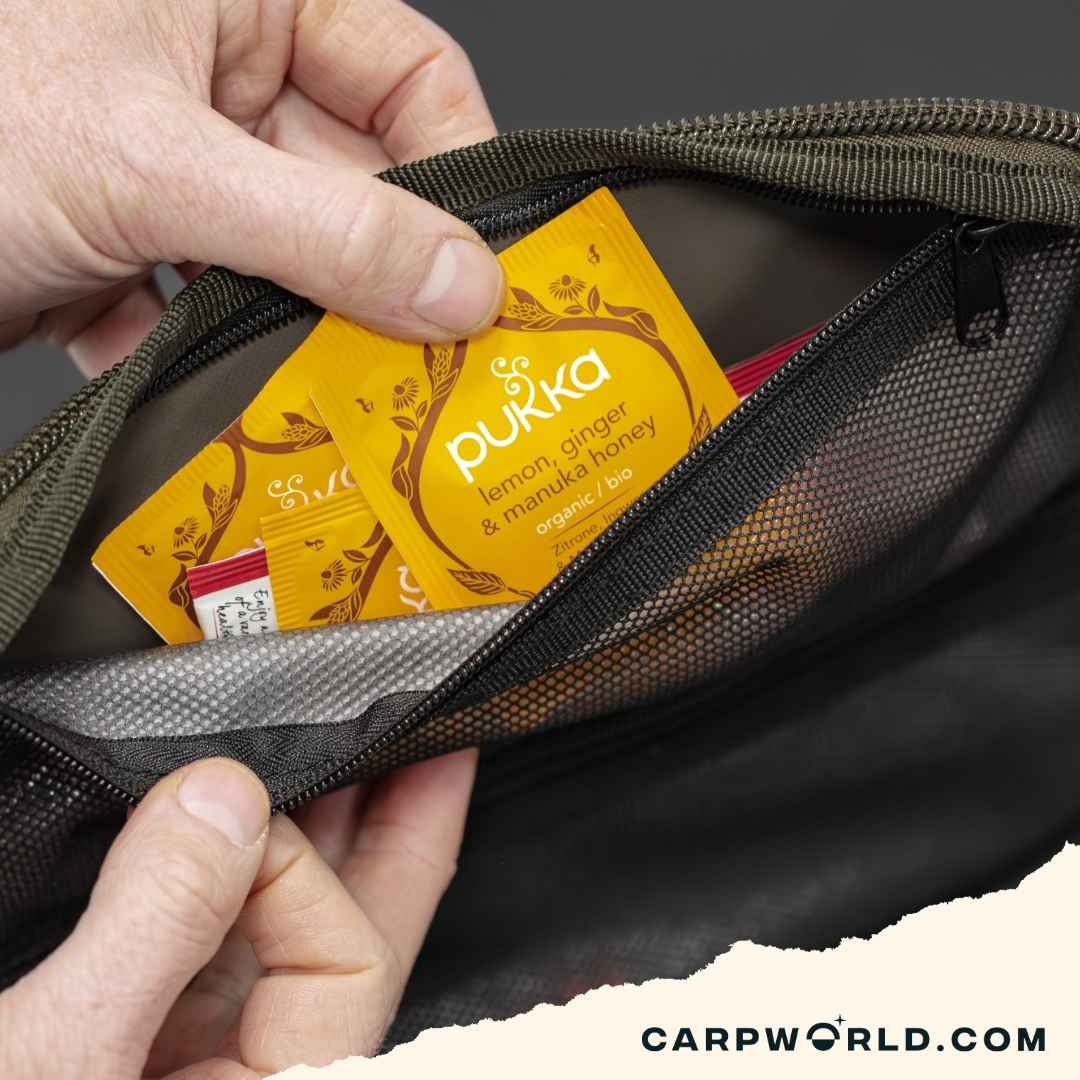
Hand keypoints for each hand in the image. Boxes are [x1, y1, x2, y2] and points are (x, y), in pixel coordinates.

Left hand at [0, 0, 503, 375]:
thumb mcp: (150, 164)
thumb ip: (321, 230)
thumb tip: (459, 283)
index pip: (412, 76)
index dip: (460, 171)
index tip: (485, 271)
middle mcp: (222, 74)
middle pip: (358, 182)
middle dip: (381, 276)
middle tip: (425, 361)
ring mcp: (181, 163)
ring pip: (293, 258)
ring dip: (299, 329)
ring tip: (327, 393)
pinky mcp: (141, 239)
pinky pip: (219, 303)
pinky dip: (213, 356)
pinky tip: (205, 392)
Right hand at [0, 751, 477, 1076]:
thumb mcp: (55, 1062)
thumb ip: (153, 932)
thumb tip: (227, 798)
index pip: (346, 958)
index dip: (295, 871)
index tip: (225, 812)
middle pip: (356, 939)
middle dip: (397, 831)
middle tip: (437, 744)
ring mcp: (194, 1057)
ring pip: (289, 928)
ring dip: (323, 834)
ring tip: (363, 753)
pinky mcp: (137, 1034)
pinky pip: (212, 932)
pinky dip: (230, 865)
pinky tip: (240, 814)